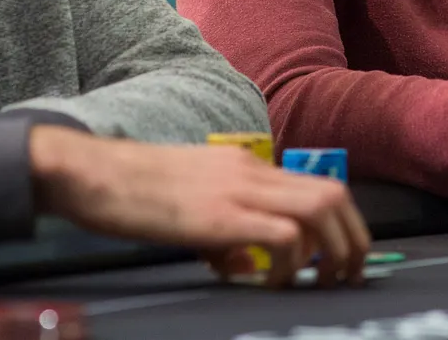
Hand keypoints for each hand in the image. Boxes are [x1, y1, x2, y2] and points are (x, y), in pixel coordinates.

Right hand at [29, 127, 368, 287]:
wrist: (94, 173)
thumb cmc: (133, 189)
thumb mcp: (191, 202)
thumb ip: (225, 230)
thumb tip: (245, 267)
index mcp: (248, 164)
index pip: (317, 183)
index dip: (342, 222)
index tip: (341, 254)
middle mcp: (253, 170)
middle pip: (333, 193)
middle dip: (353, 238)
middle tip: (349, 274)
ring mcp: (239, 190)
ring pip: (320, 208)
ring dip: (333, 250)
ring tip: (323, 281)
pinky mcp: (221, 216)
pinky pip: (282, 236)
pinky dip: (290, 263)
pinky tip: (273, 282)